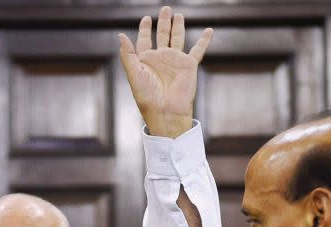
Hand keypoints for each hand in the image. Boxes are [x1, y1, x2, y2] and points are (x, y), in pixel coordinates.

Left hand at [119, 6, 212, 137]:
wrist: (166, 112)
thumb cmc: (147, 97)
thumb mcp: (134, 74)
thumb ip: (128, 54)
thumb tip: (120, 35)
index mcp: (146, 61)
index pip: (144, 40)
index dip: (144, 29)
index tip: (146, 19)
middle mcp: (161, 59)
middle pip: (162, 35)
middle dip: (163, 22)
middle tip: (165, 8)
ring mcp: (175, 61)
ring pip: (178, 38)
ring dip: (178, 26)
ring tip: (178, 15)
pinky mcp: (189, 65)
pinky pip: (198, 49)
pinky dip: (204, 40)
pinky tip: (209, 30)